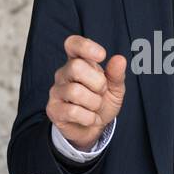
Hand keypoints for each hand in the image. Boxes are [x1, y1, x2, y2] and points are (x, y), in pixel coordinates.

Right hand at [47, 35, 126, 150]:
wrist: (92, 129)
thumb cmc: (101, 103)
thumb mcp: (115, 89)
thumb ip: (116, 74)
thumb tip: (119, 59)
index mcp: (78, 62)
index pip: (73, 44)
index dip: (86, 46)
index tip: (102, 55)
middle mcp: (64, 73)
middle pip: (75, 67)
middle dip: (97, 82)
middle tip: (101, 92)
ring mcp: (56, 91)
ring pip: (75, 91)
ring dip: (94, 103)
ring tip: (95, 108)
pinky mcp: (53, 110)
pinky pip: (73, 111)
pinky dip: (89, 118)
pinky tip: (90, 118)